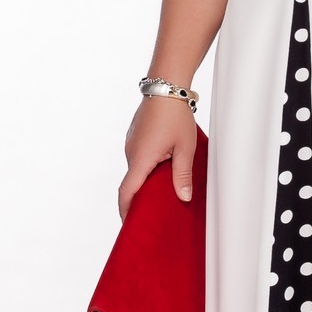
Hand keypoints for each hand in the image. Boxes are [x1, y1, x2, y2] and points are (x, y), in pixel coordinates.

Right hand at [118, 95, 196, 222]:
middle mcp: (131, 152)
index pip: (127, 192)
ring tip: (165, 192)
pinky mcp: (135, 137)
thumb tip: (182, 198)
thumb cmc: (176, 114)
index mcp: (141, 158)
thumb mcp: (185, 147)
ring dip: (147, 182)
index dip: (126, 211)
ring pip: (137, 170)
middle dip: (140, 199)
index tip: (129, 225)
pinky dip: (148, 168)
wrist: (166, 86)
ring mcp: (131, 144)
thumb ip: (182, 175)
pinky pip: (139, 158)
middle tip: (154, 214)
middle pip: (132, 183)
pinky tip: (164, 170)